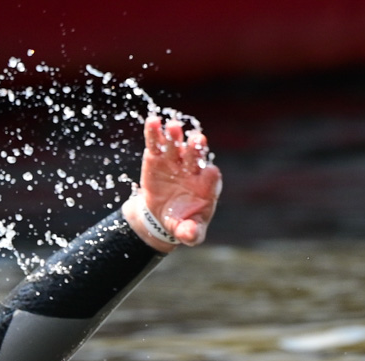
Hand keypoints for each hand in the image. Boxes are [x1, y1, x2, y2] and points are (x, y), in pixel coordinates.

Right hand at [123, 116, 221, 251]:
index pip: (211, 177)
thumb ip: (191, 233)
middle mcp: (192, 169)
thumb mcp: (188, 232)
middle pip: (195, 156)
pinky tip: (153, 121)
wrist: (160, 215)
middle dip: (195, 149)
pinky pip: (156, 143)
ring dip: (175, 136)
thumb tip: (189, 235)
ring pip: (176, 146)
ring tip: (172, 127)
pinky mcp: (157, 158)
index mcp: (206, 186)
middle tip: (196, 139)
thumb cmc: (181, 221)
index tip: (209, 174)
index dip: (210, 176)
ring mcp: (175, 161)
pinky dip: (154, 133)